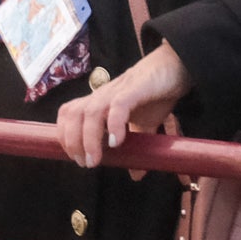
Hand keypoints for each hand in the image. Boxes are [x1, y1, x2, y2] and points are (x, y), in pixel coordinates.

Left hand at [53, 44, 191, 171]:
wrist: (175, 66)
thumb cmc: (154, 93)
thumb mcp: (144, 124)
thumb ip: (136, 145)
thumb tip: (136, 174)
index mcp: (99, 102)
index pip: (68, 114)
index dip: (65, 135)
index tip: (75, 157)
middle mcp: (102, 95)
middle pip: (73, 114)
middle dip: (72, 141)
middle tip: (84, 162)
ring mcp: (117, 91)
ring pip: (91, 112)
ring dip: (89, 138)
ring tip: (95, 159)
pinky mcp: (135, 89)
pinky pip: (119, 105)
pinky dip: (114, 124)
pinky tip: (117, 142)